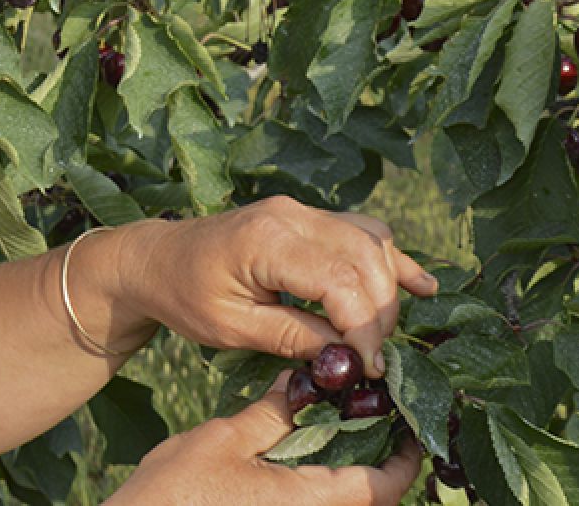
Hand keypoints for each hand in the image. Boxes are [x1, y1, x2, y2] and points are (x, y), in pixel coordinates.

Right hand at [107, 372, 421, 504]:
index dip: (407, 456)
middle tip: (372, 417)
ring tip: (339, 430)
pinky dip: (321, 485)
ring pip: (343, 504)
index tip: (408, 423)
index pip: (386, 487)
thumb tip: (303, 385)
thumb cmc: (173, 495)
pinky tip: (301, 456)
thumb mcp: (223, 439)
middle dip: (379, 460)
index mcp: (311, 503)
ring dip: (350, 474)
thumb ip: (272, 414)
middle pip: (371, 499)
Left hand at [121, 198, 437, 375]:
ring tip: (385, 334)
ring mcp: (301, 211)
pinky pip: (361, 231)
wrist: (157, 259)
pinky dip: (391, 259)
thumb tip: (347, 357)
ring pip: (371, 241)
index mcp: (267, 240)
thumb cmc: (185, 295)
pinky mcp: (307, 218)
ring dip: (389, 287)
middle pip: (365, 258)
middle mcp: (291, 216)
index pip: (340, 280)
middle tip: (373, 359)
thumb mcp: (232, 328)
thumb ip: (292, 338)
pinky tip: (420, 286)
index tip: (366, 366)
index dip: (364, 327)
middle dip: (380, 313)